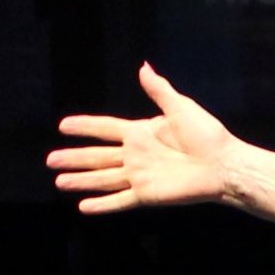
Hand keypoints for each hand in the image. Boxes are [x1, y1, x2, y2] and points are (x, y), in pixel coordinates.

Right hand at [50, 63, 274, 217]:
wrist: (224, 165)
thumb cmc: (208, 136)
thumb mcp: (181, 108)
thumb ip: (159, 91)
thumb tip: (143, 67)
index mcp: (142, 132)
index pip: (106, 128)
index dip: (85, 127)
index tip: (64, 126)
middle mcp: (137, 155)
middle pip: (97, 156)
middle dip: (74, 158)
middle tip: (50, 160)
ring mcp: (140, 176)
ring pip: (103, 179)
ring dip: (81, 181)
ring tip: (59, 181)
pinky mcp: (147, 195)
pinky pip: (120, 200)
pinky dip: (103, 204)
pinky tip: (84, 207)